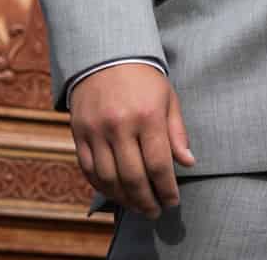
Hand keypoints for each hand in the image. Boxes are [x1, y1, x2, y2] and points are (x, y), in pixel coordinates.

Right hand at [69, 63, 194, 218]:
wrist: (105, 55)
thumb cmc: (144, 79)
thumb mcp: (168, 98)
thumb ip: (177, 132)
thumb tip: (188, 163)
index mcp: (148, 116)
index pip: (159, 164)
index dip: (166, 189)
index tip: (173, 202)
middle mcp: (120, 125)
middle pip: (133, 177)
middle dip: (146, 200)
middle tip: (155, 211)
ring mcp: (96, 131)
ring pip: (108, 178)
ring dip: (123, 198)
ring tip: (137, 206)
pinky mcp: (79, 133)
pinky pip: (88, 169)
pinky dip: (101, 186)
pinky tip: (114, 193)